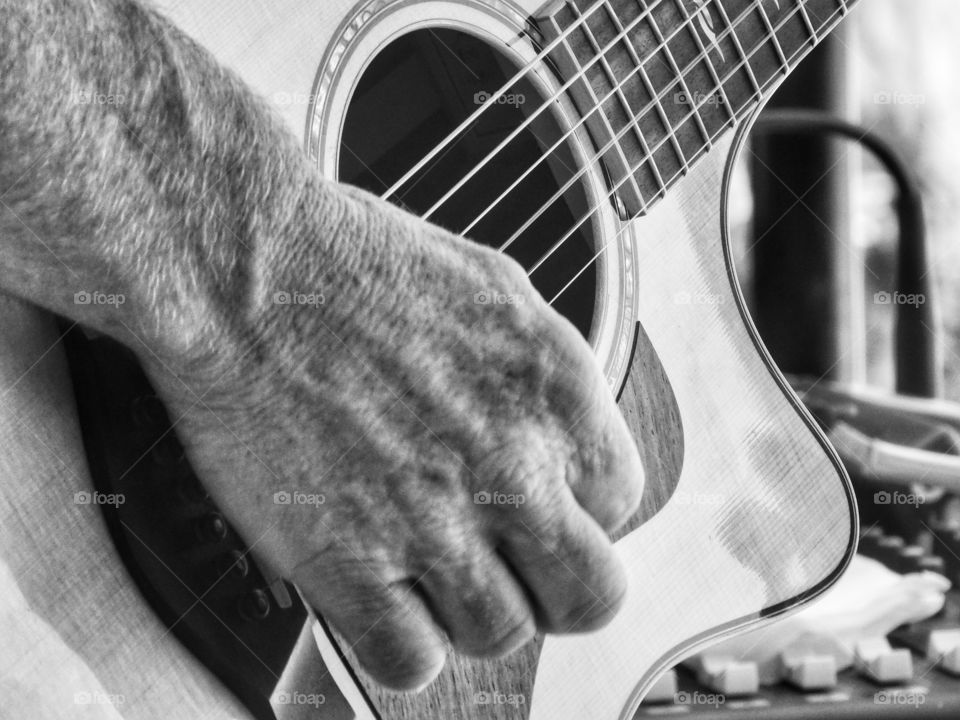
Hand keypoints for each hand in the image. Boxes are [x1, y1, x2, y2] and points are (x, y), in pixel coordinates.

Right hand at [138, 182, 644, 690]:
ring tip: (431, 575)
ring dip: (472, 614)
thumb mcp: (492, 289)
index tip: (540, 508)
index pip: (620, 500)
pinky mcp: (350, 562)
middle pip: (591, 594)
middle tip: (514, 570)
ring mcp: (434, 521)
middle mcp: (512, 464)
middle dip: (557, 590)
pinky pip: (412, 662)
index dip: (578, 511)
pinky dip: (403, 646)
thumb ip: (542, 375)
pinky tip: (381, 602)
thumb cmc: (353, 262)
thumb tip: (557, 430)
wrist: (246, 268)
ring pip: (503, 635)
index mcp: (555, 391)